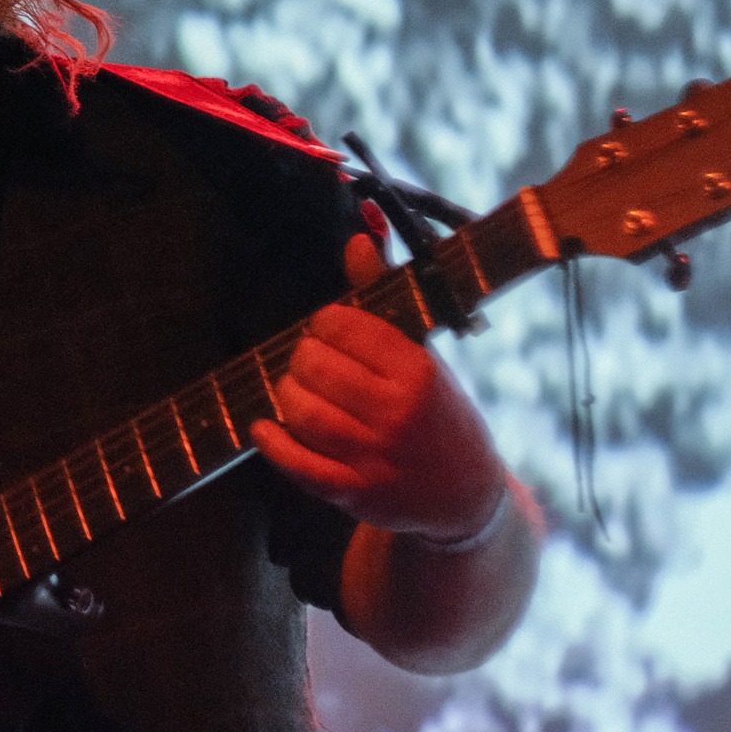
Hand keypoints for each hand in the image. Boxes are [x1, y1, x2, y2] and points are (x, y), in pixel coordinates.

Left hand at [250, 234, 505, 543]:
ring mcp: (375, 457)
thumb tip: (358, 235)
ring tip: (299, 392)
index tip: (332, 332)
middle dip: (303, 359)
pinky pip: (298, 464)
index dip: (325, 324)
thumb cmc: (437, 411)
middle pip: (314, 366)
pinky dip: (273, 443)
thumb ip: (381, 294)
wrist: (465, 495)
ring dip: (287, 396)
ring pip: (301, 411)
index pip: (341, 325)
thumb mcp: (421, 352)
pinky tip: (265, 428)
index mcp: (417, 370)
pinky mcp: (355, 492)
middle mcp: (397, 413)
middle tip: (312, 363)